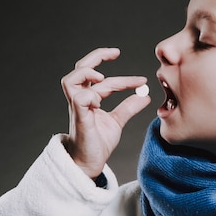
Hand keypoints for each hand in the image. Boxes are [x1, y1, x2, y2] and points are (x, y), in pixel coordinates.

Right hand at [61, 48, 150, 176]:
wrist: (89, 163)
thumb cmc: (97, 142)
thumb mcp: (117, 121)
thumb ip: (128, 108)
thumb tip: (144, 96)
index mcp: (89, 98)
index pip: (103, 79)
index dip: (124, 78)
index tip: (142, 81)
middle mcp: (80, 100)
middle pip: (80, 68)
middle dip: (96, 56)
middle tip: (116, 53)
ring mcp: (78, 108)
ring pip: (71, 79)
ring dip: (87, 72)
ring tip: (103, 76)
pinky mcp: (80, 118)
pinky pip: (78, 99)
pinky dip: (90, 94)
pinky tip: (101, 101)